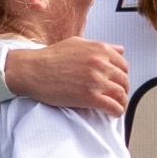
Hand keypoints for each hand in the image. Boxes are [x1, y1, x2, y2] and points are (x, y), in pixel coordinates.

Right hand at [6, 38, 128, 115]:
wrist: (32, 70)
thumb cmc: (50, 57)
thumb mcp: (77, 44)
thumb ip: (100, 46)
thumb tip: (120, 50)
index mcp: (99, 49)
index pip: (123, 64)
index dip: (122, 75)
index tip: (117, 82)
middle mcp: (100, 63)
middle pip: (124, 80)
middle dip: (123, 89)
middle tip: (118, 96)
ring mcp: (96, 80)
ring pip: (121, 94)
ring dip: (122, 102)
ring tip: (117, 106)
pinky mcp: (89, 96)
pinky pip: (112, 106)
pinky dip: (117, 111)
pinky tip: (113, 113)